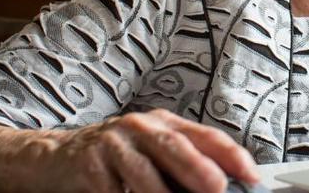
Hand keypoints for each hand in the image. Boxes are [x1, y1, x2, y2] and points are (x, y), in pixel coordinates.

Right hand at [36, 109, 258, 192]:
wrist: (57, 157)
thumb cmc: (114, 157)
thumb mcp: (152, 151)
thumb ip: (183, 164)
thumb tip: (221, 185)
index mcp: (165, 123)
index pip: (207, 136)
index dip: (232, 156)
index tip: (251, 177)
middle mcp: (141, 127)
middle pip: (176, 147)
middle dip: (200, 171)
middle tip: (218, 190)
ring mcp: (114, 143)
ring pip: (145, 174)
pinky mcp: (89, 163)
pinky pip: (114, 191)